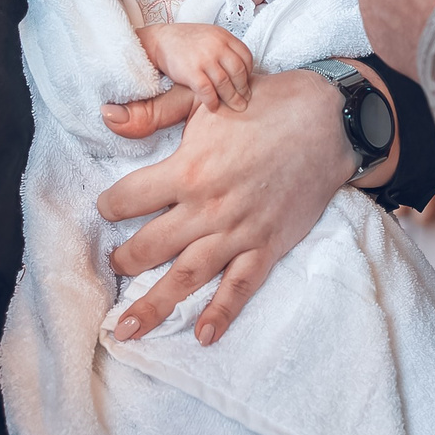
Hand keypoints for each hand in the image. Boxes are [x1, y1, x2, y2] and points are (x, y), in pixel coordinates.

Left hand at [96, 66, 364, 343]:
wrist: (327, 120)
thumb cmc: (263, 103)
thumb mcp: (202, 98)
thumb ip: (154, 111)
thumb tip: (108, 119)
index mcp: (188, 169)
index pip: (129, 198)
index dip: (110, 204)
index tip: (106, 208)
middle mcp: (208, 207)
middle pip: (151, 246)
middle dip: (124, 261)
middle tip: (111, 268)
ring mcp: (239, 231)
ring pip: (188, 275)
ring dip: (155, 304)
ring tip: (127, 330)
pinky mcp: (268, 245)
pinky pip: (241, 286)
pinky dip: (221, 313)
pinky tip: (202, 336)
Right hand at [136, 22, 254, 111]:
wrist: (160, 40)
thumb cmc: (185, 40)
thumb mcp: (210, 35)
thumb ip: (225, 48)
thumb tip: (242, 68)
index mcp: (223, 36)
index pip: (246, 57)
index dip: (249, 73)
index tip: (247, 83)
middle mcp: (216, 46)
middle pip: (238, 72)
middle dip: (243, 89)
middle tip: (245, 99)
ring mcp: (204, 59)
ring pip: (225, 84)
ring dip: (232, 98)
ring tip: (235, 107)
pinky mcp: (192, 72)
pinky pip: (208, 92)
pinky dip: (213, 102)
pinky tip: (214, 107)